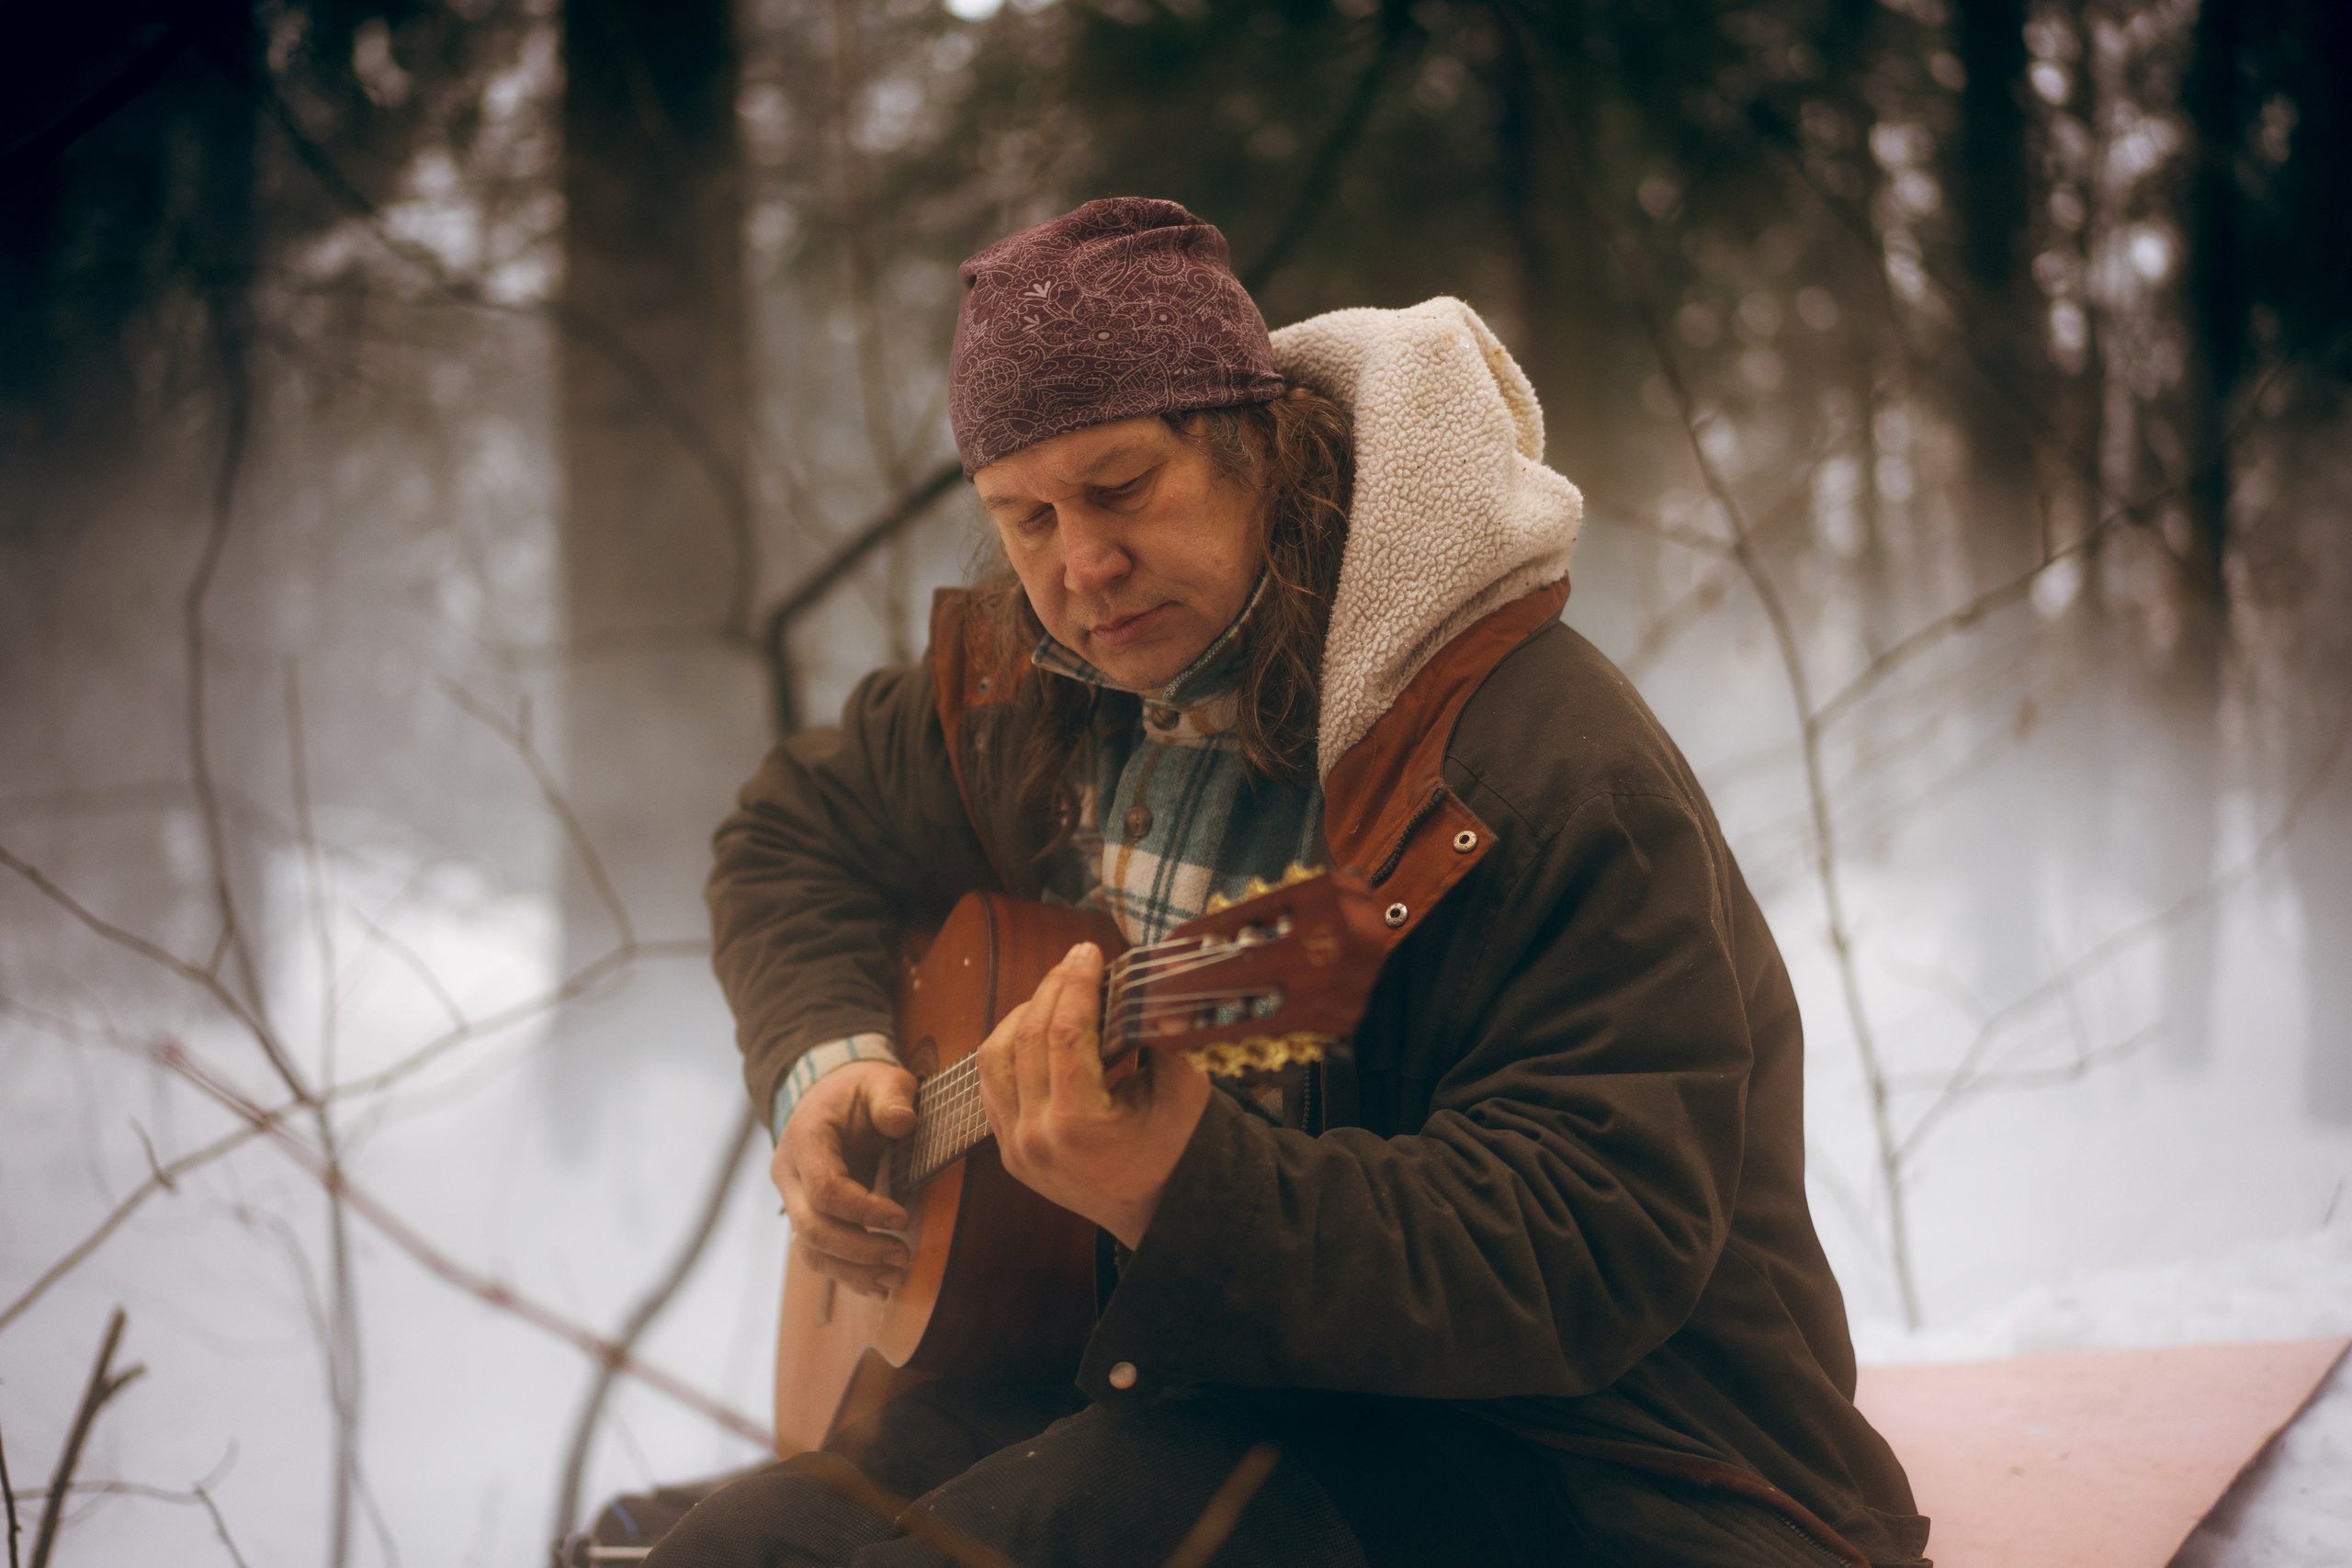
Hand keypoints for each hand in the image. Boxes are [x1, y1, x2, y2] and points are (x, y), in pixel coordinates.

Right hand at [773, 1058, 917, 1297]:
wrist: (829, 1095)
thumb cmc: (859, 1090)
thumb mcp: (881, 1080)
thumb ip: (891, 1097)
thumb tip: (902, 1122)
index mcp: (805, 1140)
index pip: (825, 1189)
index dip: (863, 1210)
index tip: (903, 1217)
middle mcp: (789, 1174)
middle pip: (812, 1228)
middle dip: (859, 1249)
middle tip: (903, 1256)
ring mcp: (793, 1198)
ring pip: (810, 1250)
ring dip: (852, 1269)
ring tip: (894, 1278)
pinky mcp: (806, 1215)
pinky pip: (817, 1253)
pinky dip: (845, 1273)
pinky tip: (877, 1284)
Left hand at [977, 941, 1211, 1249]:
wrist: (1158, 1213)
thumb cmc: (1177, 1150)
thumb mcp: (1185, 1091)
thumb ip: (1164, 1036)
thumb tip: (1146, 981)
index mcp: (1079, 1125)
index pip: (1066, 1033)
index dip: (1076, 983)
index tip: (1090, 951)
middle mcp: (1036, 1137)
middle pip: (1028, 1037)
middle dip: (1053, 988)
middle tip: (1077, 959)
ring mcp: (1015, 1147)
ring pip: (994, 1057)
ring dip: (1024, 1014)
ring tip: (1057, 990)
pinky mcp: (1008, 1149)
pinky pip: (992, 1084)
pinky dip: (1011, 1047)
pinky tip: (1038, 1026)